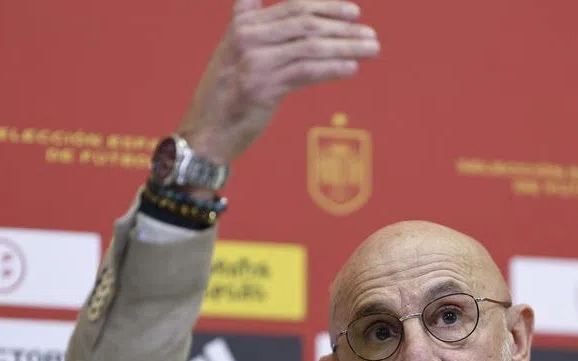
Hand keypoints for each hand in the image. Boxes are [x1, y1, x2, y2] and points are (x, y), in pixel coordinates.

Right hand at [177, 0, 378, 164]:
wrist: (205, 131)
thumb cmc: (224, 94)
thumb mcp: (229, 50)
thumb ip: (245, 21)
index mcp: (244, 25)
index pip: (294, 7)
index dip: (327, 7)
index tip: (354, 12)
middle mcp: (248, 39)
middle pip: (306, 25)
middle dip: (343, 27)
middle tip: (370, 34)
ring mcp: (255, 63)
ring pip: (311, 47)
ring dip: (346, 47)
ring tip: (371, 49)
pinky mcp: (263, 89)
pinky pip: (306, 73)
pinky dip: (332, 68)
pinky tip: (352, 67)